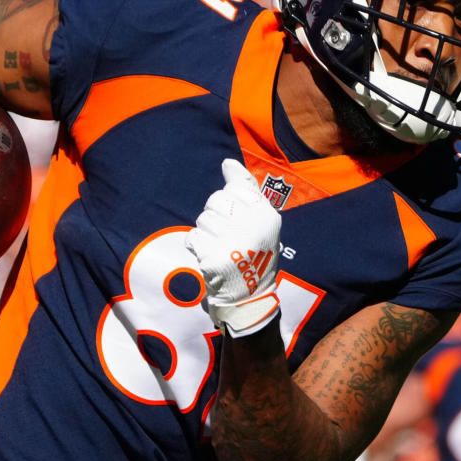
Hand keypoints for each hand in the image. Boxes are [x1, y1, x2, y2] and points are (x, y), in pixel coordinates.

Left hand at [186, 159, 281, 336]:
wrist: (248, 297)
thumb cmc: (252, 253)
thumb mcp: (259, 221)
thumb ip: (245, 189)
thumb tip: (227, 162)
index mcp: (267, 214)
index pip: (235, 187)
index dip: (230, 204)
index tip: (238, 222)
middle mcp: (253, 226)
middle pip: (216, 201)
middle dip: (216, 218)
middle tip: (228, 239)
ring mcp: (234, 243)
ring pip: (203, 219)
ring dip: (206, 234)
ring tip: (221, 250)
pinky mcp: (215, 258)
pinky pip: (193, 238)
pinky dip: (197, 247)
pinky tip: (211, 258)